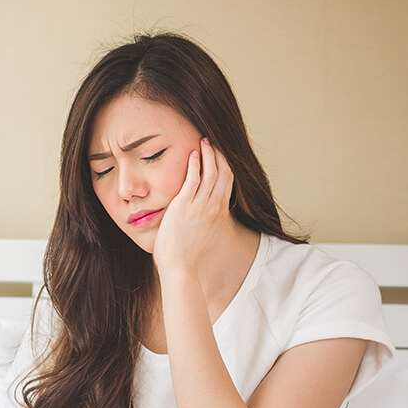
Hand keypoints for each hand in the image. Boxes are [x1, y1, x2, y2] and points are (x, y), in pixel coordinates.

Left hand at [153, 137, 233, 274]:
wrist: (180, 266)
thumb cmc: (187, 254)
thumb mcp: (204, 233)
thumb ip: (207, 220)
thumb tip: (203, 214)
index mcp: (219, 213)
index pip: (228, 181)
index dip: (225, 164)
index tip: (219, 153)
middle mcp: (213, 207)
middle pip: (223, 173)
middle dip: (219, 154)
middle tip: (211, 141)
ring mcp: (200, 206)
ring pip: (210, 173)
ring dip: (208, 154)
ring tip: (202, 142)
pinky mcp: (184, 206)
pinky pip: (193, 180)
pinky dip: (194, 164)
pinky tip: (191, 154)